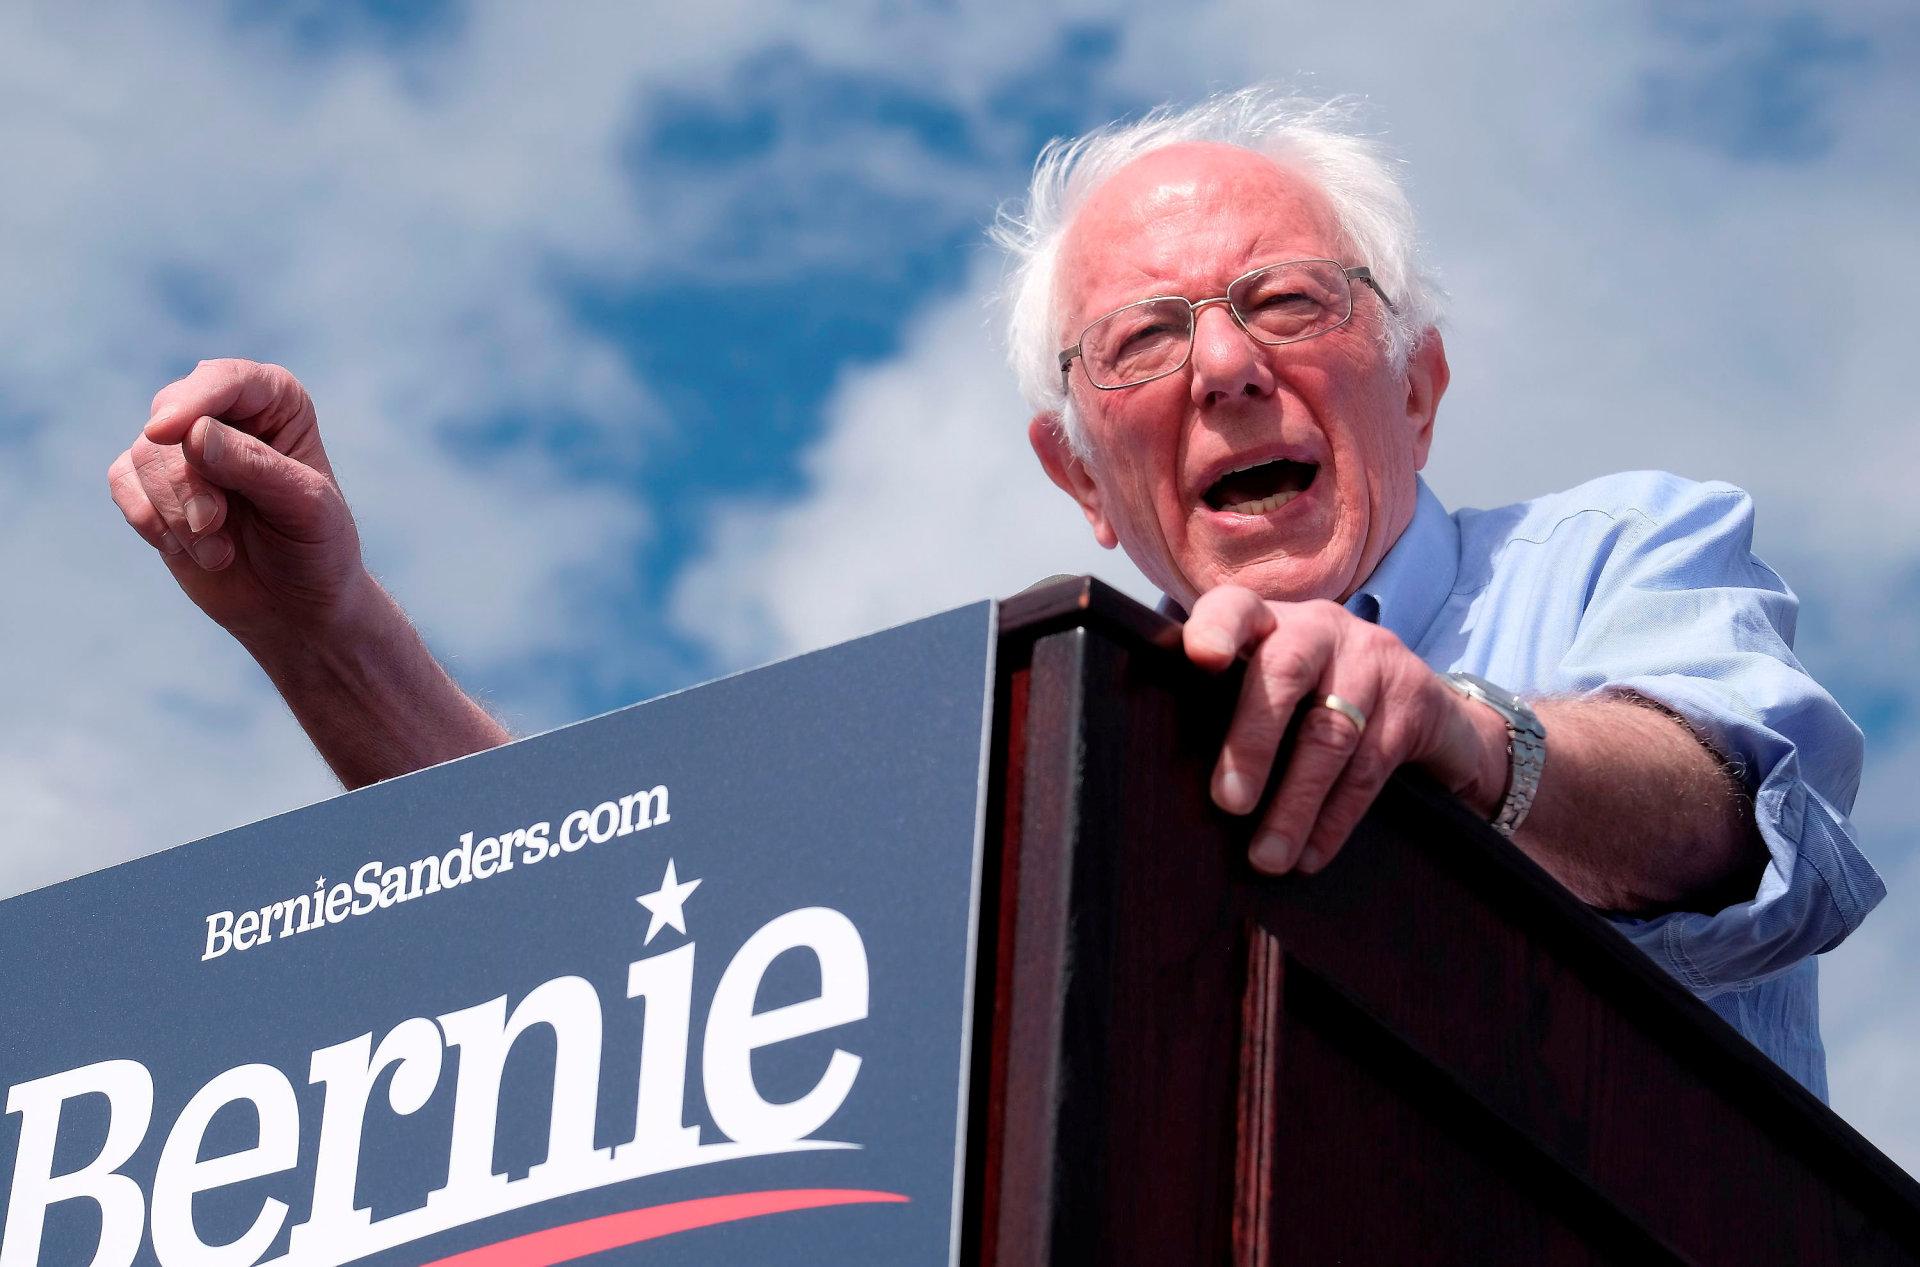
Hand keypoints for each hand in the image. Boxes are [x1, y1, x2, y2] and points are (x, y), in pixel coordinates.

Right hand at [107, 359, 369, 649]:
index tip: (165, 432)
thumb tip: (190, 433)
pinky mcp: (153, 484)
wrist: (295, 607)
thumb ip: (254, 466)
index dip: (193, 401)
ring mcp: (185, 447)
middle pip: (175, 419)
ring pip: (145, 455)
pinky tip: (182, 549)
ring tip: (218, 553)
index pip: (226, 380)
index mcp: (276, 400)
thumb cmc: (316, 549)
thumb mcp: (304, 507)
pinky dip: (148, 519)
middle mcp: (226, 412)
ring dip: (176, 514)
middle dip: (189, 483)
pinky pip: (122, 481)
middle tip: (215, 525)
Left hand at [1182, 586, 1508, 875]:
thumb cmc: (1311, 700)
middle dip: (1254, 740)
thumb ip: (1224, 706)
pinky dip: (1334, 819)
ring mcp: (1372, 659)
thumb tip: (1169, 786)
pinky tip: (1310, 854)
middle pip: (1286, 670)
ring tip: (1267, 856)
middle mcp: (1320, 628)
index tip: (1201, 658)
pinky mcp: (1413, 702)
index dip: (1218, 628)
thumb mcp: (1269, 686)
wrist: (1422, 703)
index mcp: (1270, 621)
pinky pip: (1369, 768)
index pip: (1236, 608)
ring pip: (1330, 733)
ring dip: (1295, 803)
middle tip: (1229, 802)